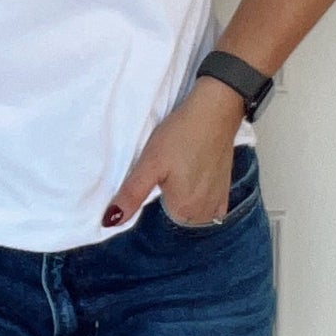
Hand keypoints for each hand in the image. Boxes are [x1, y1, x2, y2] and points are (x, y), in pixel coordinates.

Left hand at [101, 79, 242, 228]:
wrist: (214, 113)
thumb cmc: (179, 136)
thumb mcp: (149, 164)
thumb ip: (131, 195)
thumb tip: (110, 222)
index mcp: (182, 210)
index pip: (158, 221)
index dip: (151, 202)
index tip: (153, 182)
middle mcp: (202, 213)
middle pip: (177, 218)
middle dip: (168, 204)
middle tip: (166, 175)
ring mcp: (217, 202)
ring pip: (195, 215)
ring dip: (186, 203)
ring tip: (179, 176)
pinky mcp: (226, 189)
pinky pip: (212, 209)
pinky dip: (202, 203)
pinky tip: (196, 186)